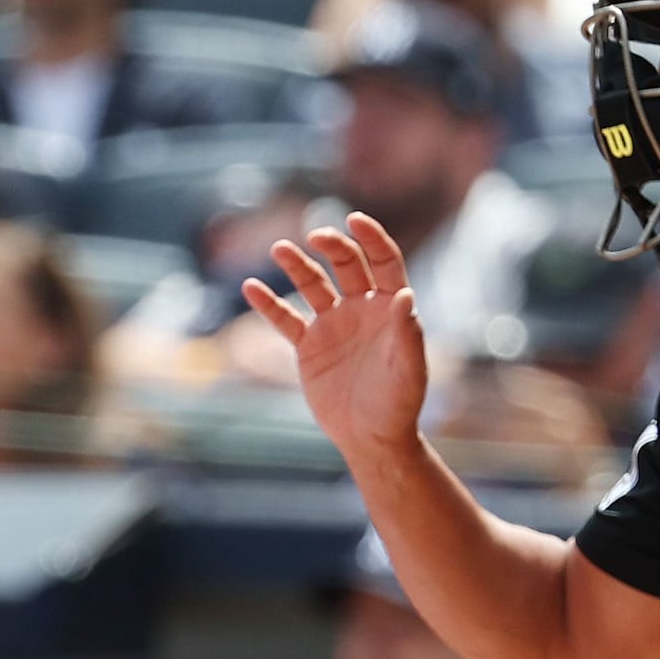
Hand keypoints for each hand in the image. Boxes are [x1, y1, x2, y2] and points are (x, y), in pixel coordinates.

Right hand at [248, 217, 430, 453]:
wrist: (371, 438)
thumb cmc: (398, 405)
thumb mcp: (408, 370)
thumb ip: (407, 334)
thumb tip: (406, 297)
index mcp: (390, 308)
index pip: (384, 261)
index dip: (371, 239)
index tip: (355, 220)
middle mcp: (361, 309)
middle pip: (345, 264)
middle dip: (331, 246)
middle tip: (314, 237)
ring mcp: (333, 325)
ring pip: (312, 285)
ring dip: (296, 265)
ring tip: (279, 248)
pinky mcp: (309, 346)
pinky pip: (285, 319)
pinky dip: (268, 304)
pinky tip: (251, 287)